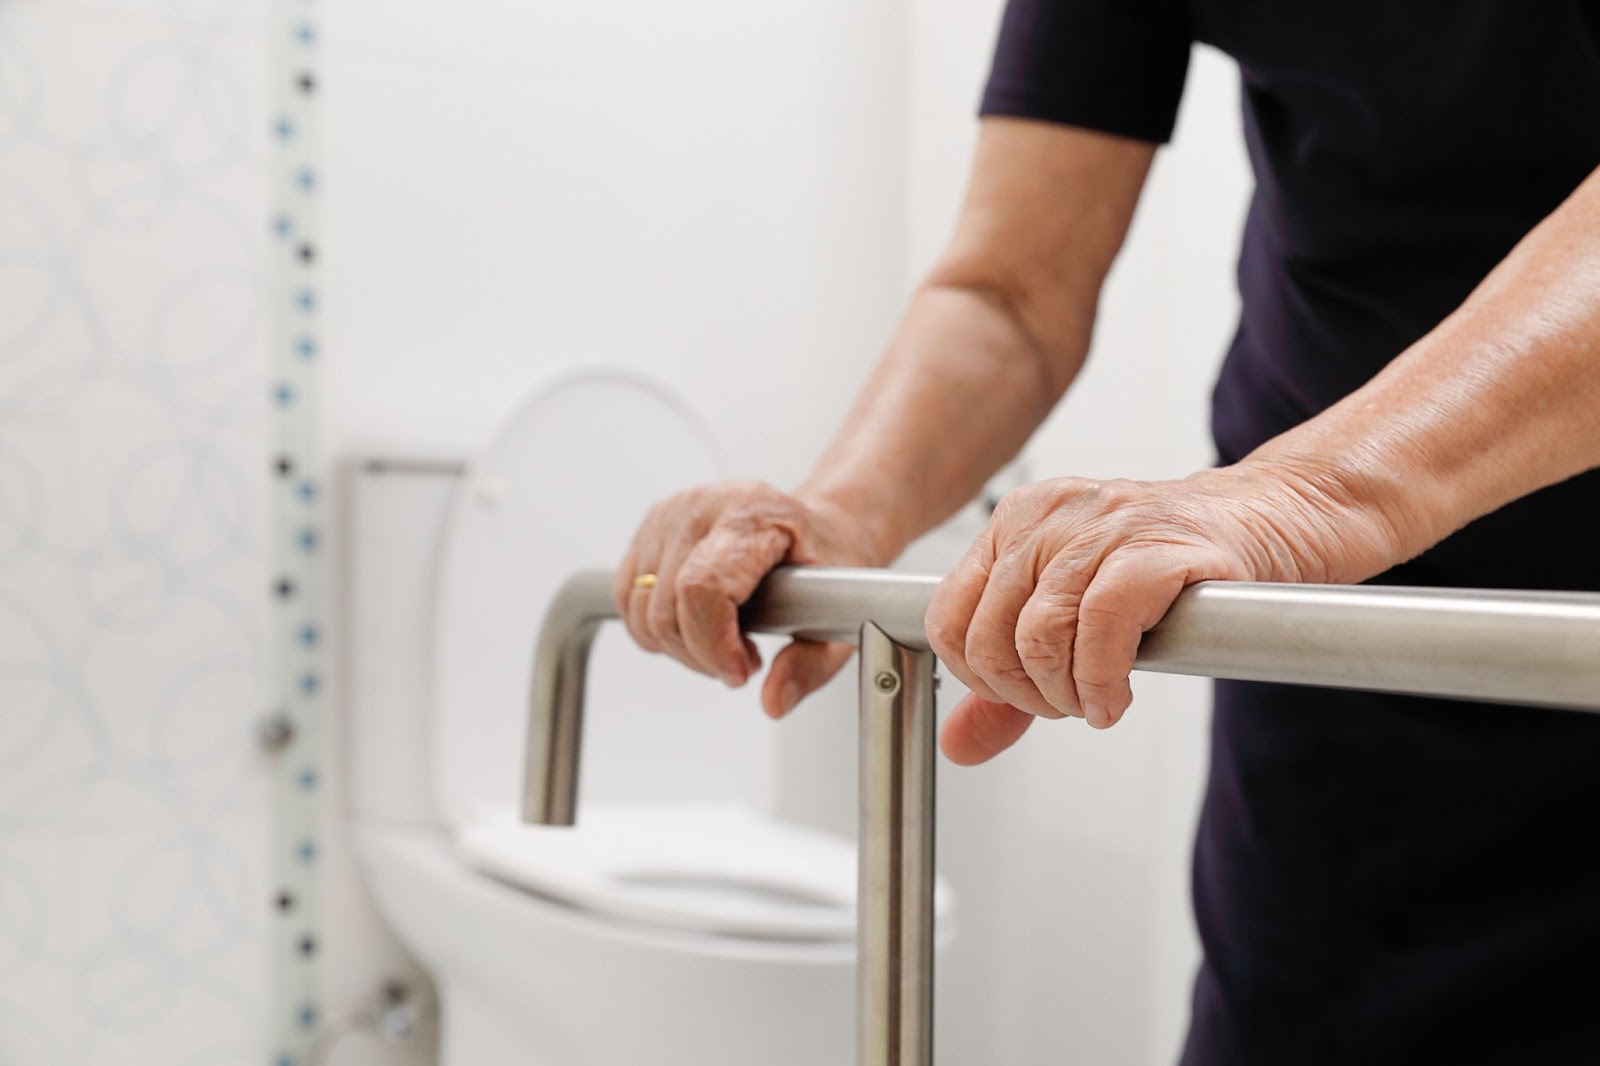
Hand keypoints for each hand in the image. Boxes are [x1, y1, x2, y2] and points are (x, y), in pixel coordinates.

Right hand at [615, 482, 883, 717]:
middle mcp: (702, 508)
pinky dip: (658, 627)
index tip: (743, 668)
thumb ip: (809, 665)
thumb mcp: (840, 616)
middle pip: (666, 607)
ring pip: (641, 608)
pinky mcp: (649, 528)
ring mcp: (669, 515)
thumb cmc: (826, 559)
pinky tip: (698, 623)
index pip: (701, 589)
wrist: (817, 523)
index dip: (712, 644)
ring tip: (723, 640)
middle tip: (742, 659)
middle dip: (701, 655)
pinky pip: (629, 597)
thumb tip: (773, 702)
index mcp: (751, 517)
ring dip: (678, 645)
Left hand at [927, 463, 1402, 764]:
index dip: (979, 679)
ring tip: (1096, 703)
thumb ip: (1009, 683)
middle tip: (1070, 705)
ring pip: (1040, 635)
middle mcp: (1051, 513)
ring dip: (1066, 694)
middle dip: (1026, 695)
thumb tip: (959, 745)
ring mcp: (1103, 524)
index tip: (1024, 697)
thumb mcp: (1070, 620)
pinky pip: (1101, 625)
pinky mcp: (1158, 546)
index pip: (948, 618)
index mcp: (1016, 521)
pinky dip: (1101, 679)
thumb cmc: (1168, 571)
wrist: (1270, 522)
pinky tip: (1115, 699)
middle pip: (989, 637)